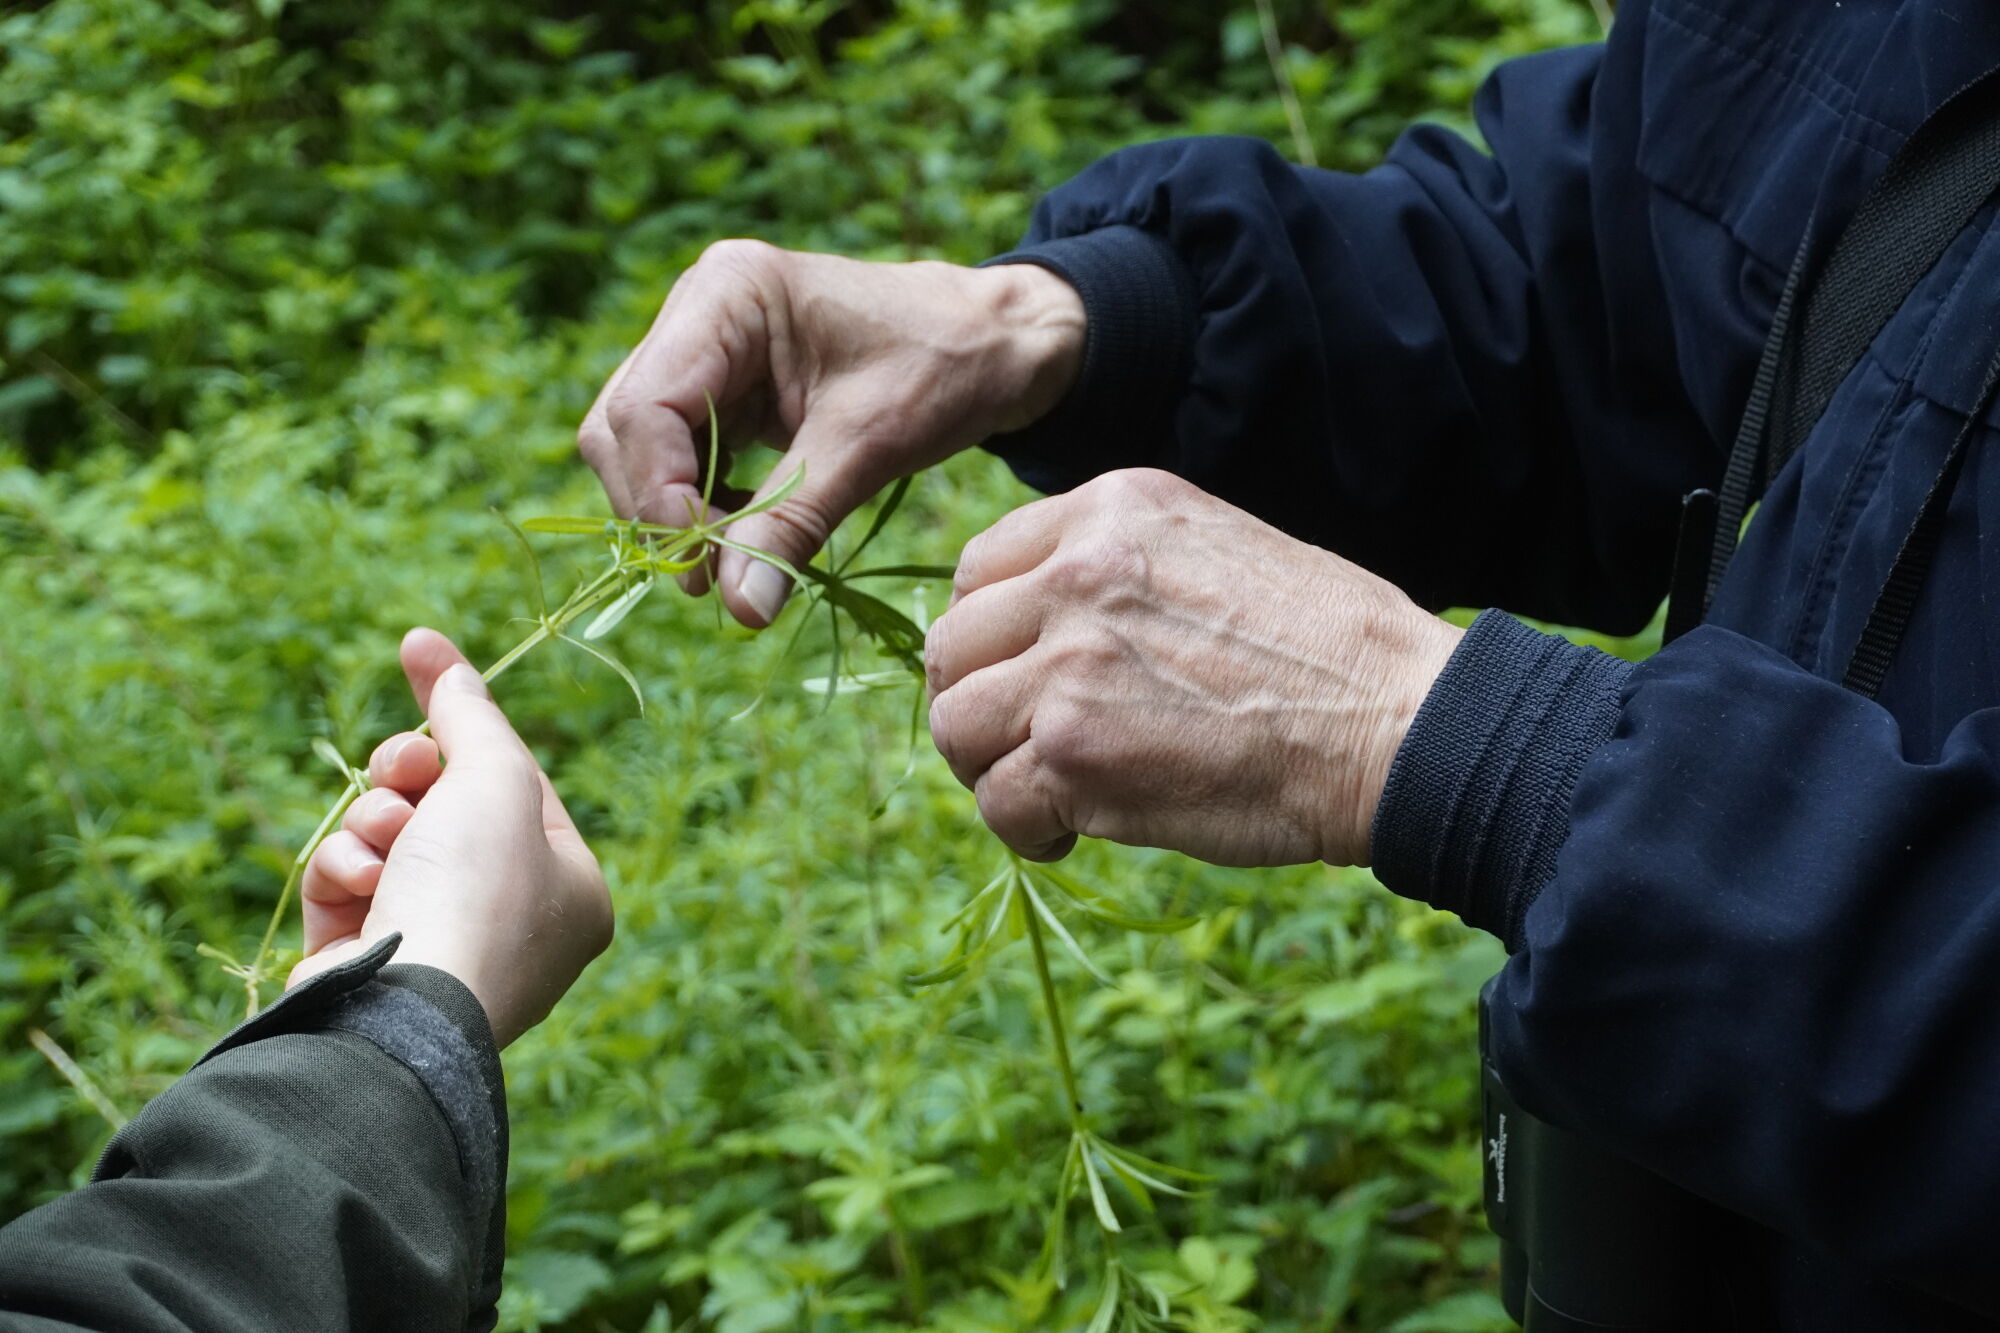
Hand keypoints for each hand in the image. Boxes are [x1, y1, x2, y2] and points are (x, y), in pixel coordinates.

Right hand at [287, 629, 613, 1047]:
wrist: (403, 1005)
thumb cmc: (475, 891)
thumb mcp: (495, 780)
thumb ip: (473, 717)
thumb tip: (451, 666)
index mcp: (571, 891)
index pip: (515, 779)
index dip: (465, 715)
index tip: (420, 647)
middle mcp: (512, 927)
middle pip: (445, 802)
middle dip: (410, 774)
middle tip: (404, 765)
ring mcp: (437, 948)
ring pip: (388, 837)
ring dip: (375, 820)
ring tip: (385, 839)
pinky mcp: (365, 965)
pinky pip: (347, 884)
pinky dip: (345, 871)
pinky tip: (360, 883)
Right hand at [576, 241, 1084, 626]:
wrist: (998, 344)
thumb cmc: (946, 366)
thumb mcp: (870, 445)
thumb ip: (793, 522)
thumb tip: (738, 609)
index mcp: (728, 292)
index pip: (643, 406)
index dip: (661, 493)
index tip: (707, 562)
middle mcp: (698, 310)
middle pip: (624, 428)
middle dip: (662, 509)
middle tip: (718, 578)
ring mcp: (704, 348)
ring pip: (642, 448)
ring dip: (679, 514)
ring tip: (740, 562)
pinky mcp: (722, 387)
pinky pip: (681, 456)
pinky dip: (704, 504)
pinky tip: (749, 536)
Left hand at [924, 470, 1463, 867]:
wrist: (1396, 722)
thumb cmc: (1327, 650)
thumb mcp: (1215, 549)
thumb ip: (1120, 568)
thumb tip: (1039, 622)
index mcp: (1111, 511)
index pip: (979, 569)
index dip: (987, 636)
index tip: (1018, 678)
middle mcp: (1076, 573)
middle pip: (951, 648)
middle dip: (977, 705)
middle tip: (1024, 747)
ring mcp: (1069, 663)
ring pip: (956, 726)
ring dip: (992, 771)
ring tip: (1049, 793)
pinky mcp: (1075, 753)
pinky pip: (997, 802)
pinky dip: (1025, 832)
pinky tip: (1072, 835)